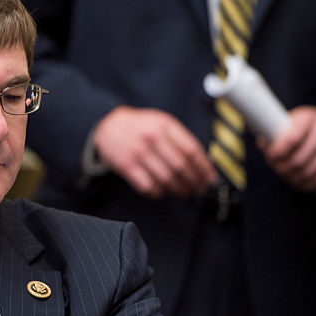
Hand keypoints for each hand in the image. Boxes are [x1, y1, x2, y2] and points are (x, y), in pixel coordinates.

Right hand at [93, 106, 216, 197]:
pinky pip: (148, 186)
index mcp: (164, 125)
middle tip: (198, 189)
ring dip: (178, 190)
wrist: (107, 125)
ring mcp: (138, 152)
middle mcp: (152, 138)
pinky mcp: (127, 166)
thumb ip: (180, 138)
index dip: (204, 168)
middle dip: (193, 182)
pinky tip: (162, 192)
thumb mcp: (160, 122)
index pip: (191, 150)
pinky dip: (158, 193)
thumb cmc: (138, 126)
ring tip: (183, 193)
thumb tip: (203, 162)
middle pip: (181, 166)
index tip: (209, 178)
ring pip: (166, 179)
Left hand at [260, 106, 315, 191]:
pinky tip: (301, 184)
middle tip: (278, 171)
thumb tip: (263, 145)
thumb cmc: (306, 125)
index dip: (277, 153)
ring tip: (287, 177)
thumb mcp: (291, 121)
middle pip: (298, 159)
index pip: (291, 140)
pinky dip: (309, 185)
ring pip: (309, 171)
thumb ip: (275, 132)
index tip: (271, 158)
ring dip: (295, 179)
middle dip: (284, 169)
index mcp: (308, 117)